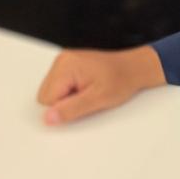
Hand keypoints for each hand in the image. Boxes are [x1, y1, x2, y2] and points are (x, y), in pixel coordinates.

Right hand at [36, 45, 165, 124]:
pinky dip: (70, 91)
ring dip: (67, 97)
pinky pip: (59, 86)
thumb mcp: (98, 99)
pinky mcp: (68, 66)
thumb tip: (48, 118)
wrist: (134, 68)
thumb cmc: (121, 80)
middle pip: (45, 96)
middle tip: (87, 96)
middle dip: (64, 102)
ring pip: (51, 92)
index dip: (65, 107)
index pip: (46, 99)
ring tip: (88, 91)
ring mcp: (64, 62)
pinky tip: (86, 87)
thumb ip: (71, 109)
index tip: (83, 101)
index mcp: (66, 66)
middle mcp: (62, 60)